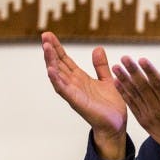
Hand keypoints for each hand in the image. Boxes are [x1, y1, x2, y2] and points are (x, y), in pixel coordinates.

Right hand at [41, 32, 127, 159]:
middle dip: (50, 51)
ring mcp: (73, 93)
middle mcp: (73, 84)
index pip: (65, 60)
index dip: (57, 47)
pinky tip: (50, 70)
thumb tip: (97, 48)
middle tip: (44, 36)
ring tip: (45, 48)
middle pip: (58, 64)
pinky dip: (56, 80)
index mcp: (80, 78)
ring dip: (50, 62)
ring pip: (58, 75)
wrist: (116, 125)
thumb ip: (100, 66)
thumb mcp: (107, 80)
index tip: (48, 35)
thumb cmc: (110, 106)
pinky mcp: (76, 102)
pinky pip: (63, 90)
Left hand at [111, 56, 159, 159]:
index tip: (141, 59)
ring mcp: (150, 117)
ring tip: (115, 67)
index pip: (159, 83)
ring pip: (135, 95)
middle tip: (123, 57)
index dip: (150, 71)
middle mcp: (159, 109)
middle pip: (144, 87)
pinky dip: (125, 94)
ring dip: (125, 80)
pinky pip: (133, 106)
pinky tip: (118, 83)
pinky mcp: (145, 123)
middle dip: (133, 71)